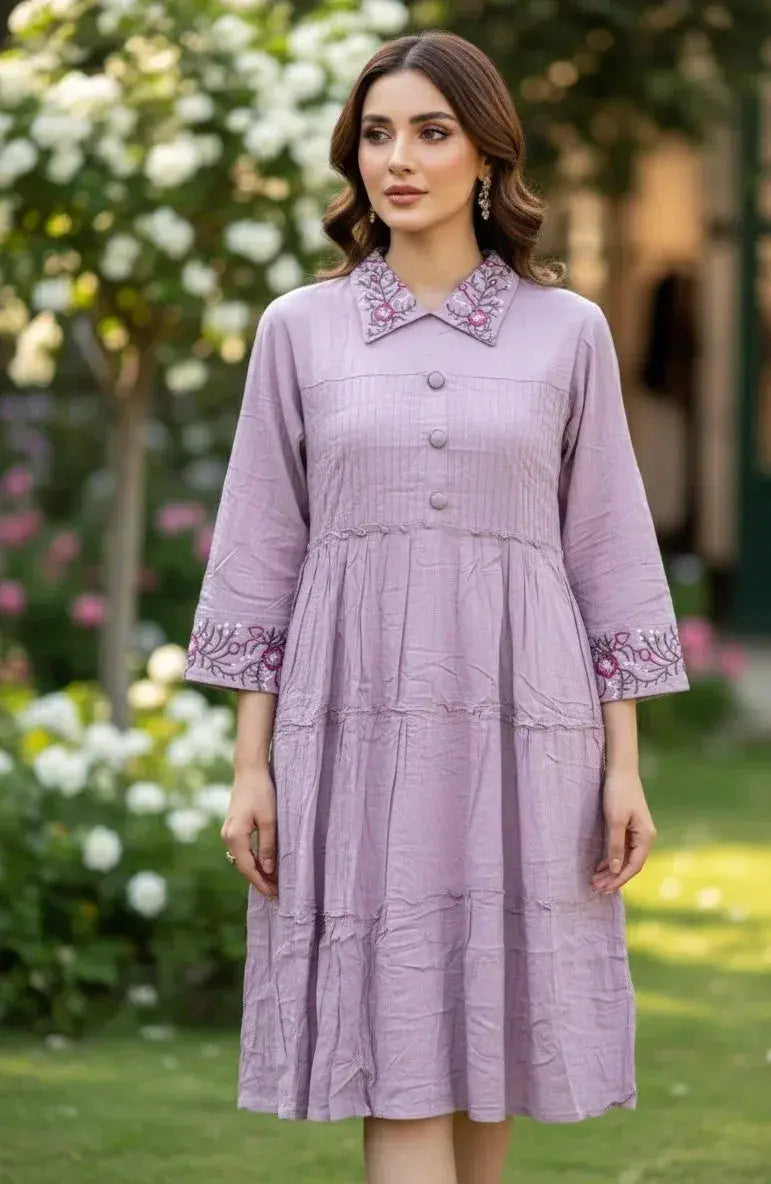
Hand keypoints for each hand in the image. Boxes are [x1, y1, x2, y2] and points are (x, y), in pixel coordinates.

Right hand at [221, 765, 277, 897]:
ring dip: (256, 870)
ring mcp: (228, 831)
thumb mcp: (269, 820)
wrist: (249, 771)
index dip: (261, 882)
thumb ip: (268, 846)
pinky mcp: (233, 827)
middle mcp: (227, 836)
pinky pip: (242, 850)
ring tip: (272, 881)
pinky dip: (253, 859)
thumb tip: (268, 870)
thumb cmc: (261, 792)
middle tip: (275, 892)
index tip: (273, 894)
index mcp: (235, 836)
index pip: (248, 867)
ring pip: (242, 858)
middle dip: (258, 879)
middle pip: (243, 865)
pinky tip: (264, 863)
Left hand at [591, 766, 656, 893]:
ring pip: (624, 858)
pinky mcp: (629, 827)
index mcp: (645, 837)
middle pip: (629, 864)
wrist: (621, 770)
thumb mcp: (614, 820)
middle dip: (613, 878)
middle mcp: (644, 837)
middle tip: (596, 888)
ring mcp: (637, 833)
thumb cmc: (618, 793)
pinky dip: (611, 858)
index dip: (619, 879)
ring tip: (595, 880)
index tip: (604, 889)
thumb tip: (616, 870)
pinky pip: (621, 849)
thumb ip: (615, 845)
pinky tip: (600, 866)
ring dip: (611, 870)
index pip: (634, 866)